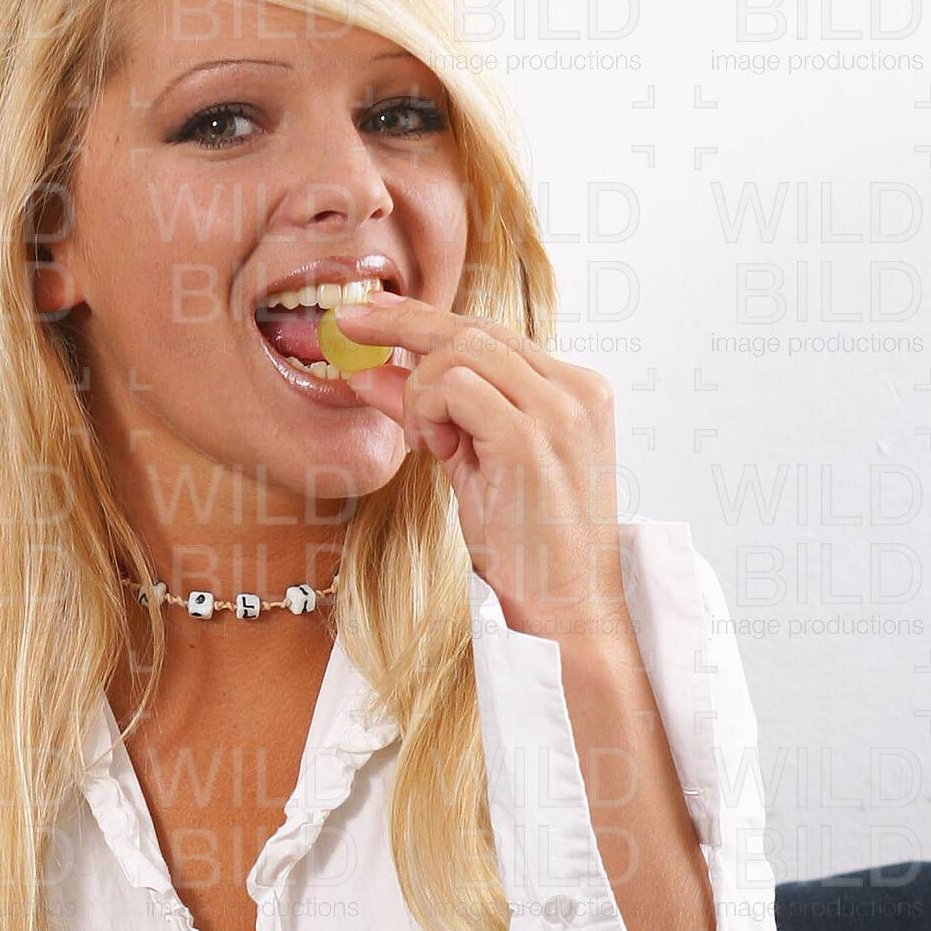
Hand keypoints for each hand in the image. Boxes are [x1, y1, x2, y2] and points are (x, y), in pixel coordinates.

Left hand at [333, 294, 629, 650]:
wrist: (567, 614)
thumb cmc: (528, 552)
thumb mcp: (476, 467)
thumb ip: (437, 416)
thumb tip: (375, 374)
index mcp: (578, 392)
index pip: (494, 335)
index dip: (428, 322)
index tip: (378, 316)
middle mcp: (577, 390)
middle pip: (476, 328)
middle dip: (404, 322)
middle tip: (352, 323)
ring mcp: (558, 411)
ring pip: (460, 351)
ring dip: (419, 391)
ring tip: (425, 443)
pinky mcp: (529, 438)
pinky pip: (452, 387)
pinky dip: (425, 410)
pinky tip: (431, 449)